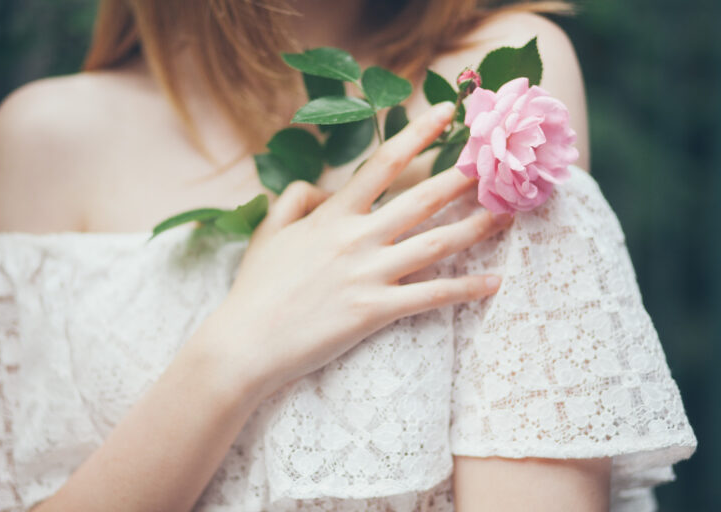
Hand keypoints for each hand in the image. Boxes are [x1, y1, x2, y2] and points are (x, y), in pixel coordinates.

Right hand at [210, 101, 512, 397]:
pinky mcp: (375, 311)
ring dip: (476, 228)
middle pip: (422, 199)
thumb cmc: (255, 287)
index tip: (446, 114)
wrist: (246, 343)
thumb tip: (325, 189)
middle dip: (462, 178)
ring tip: (507, 215)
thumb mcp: (269, 231)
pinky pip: (430, 296)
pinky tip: (494, 283)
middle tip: (495, 164)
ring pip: (436, 243)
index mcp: (332, 215)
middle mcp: (356, 238)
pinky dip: (464, 288)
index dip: (418, 135)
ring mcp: (368, 274)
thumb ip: (297, 198)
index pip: (382, 165)